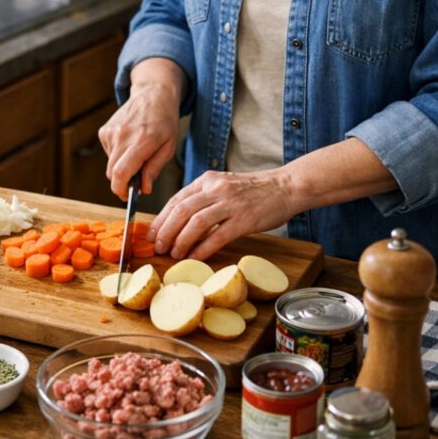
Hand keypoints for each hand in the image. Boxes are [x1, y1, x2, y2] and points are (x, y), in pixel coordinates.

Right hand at [98, 58, 183, 199]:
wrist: (153, 94)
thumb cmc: (164, 122)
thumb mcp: (168, 147)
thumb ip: (154, 168)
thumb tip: (144, 189)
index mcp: (142, 141)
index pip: (121, 172)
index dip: (120, 189)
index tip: (126, 196)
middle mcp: (123, 136)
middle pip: (112, 172)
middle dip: (122, 182)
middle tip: (136, 180)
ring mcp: (111, 132)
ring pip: (110, 164)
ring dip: (122, 166)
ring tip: (137, 153)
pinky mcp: (104, 131)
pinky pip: (108, 153)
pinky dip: (117, 155)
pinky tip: (129, 143)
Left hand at [150, 169, 297, 259]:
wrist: (286, 186)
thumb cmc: (253, 191)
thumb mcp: (222, 186)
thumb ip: (202, 198)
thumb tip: (178, 220)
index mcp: (207, 181)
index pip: (176, 200)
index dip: (160, 219)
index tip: (151, 234)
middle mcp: (215, 190)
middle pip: (181, 211)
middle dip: (165, 232)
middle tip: (158, 247)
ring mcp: (230, 204)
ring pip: (196, 223)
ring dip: (181, 241)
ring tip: (174, 254)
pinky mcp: (245, 219)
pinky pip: (218, 236)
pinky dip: (203, 248)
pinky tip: (195, 257)